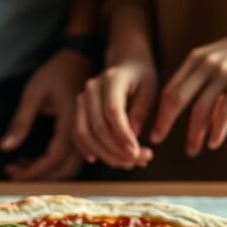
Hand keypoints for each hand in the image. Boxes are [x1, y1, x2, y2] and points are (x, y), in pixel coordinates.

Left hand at [0, 49, 91, 180]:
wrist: (77, 61)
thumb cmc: (55, 73)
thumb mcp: (33, 94)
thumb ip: (21, 122)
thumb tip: (5, 147)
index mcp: (72, 121)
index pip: (55, 157)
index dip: (35, 170)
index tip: (13, 173)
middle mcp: (83, 132)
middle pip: (65, 169)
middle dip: (38, 176)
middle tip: (12, 172)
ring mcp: (85, 135)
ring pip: (68, 167)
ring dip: (45, 172)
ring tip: (18, 166)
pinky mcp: (82, 136)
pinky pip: (70, 159)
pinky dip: (51, 165)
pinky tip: (31, 160)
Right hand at [74, 52, 157, 169]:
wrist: (125, 63)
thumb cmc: (141, 77)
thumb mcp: (150, 88)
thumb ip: (140, 111)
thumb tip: (131, 137)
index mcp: (111, 79)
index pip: (113, 112)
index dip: (123, 135)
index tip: (137, 153)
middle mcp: (91, 89)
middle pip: (98, 127)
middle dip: (118, 150)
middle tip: (141, 161)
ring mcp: (81, 100)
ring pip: (85, 134)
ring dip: (105, 155)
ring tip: (127, 164)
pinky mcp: (77, 111)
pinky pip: (77, 135)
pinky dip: (87, 150)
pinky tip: (101, 159)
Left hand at [149, 13, 226, 156]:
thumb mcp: (220, 59)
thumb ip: (205, 82)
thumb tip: (200, 118)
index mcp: (196, 59)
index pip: (170, 89)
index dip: (159, 111)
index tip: (154, 130)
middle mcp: (207, 65)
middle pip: (177, 98)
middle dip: (165, 122)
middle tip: (157, 140)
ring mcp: (225, 73)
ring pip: (201, 109)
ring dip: (194, 133)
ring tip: (192, 150)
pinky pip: (226, 110)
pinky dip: (218, 130)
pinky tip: (214, 143)